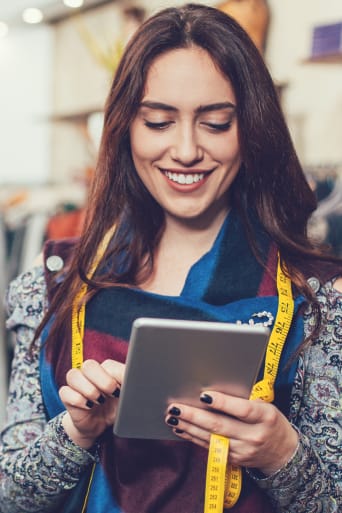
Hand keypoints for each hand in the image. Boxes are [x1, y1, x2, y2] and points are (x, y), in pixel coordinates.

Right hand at [59, 359, 124, 448]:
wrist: (101, 425)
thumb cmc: (116, 407)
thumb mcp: (127, 397)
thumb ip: (130, 386)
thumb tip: (135, 380)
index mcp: (107, 370)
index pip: (108, 365)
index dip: (116, 377)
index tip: (123, 390)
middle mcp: (90, 373)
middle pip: (89, 365)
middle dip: (102, 381)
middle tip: (112, 393)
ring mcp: (78, 384)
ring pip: (73, 375)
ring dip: (88, 390)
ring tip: (99, 401)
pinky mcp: (67, 397)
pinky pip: (65, 391)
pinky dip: (77, 399)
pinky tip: (88, 407)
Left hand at [165, 391, 298, 474]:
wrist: (283, 454)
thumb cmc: (270, 422)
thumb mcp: (265, 406)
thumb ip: (243, 400)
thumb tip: (212, 391)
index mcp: (265, 417)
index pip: (242, 409)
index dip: (222, 402)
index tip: (203, 395)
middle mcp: (253, 435)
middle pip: (220, 425)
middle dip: (194, 416)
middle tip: (175, 407)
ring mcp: (242, 450)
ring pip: (210, 438)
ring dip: (188, 427)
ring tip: (172, 417)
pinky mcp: (233, 460)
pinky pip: (209, 447)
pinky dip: (193, 437)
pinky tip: (181, 429)